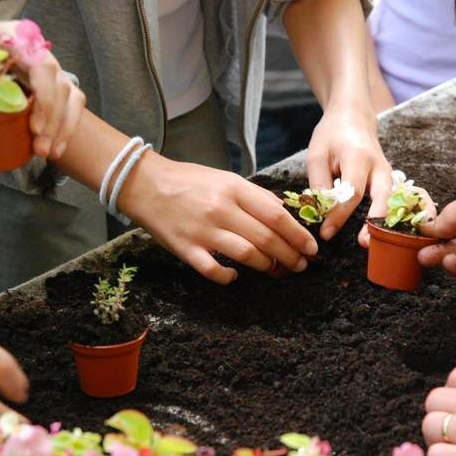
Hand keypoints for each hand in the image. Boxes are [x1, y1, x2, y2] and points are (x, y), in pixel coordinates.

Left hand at [0, 18, 83, 159]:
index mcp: (15, 38)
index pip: (43, 67)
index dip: (45, 98)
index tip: (35, 128)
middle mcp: (39, 51)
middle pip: (61, 86)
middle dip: (54, 122)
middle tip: (39, 149)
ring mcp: (48, 68)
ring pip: (71, 98)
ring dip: (63, 128)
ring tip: (48, 153)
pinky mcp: (50, 84)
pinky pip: (69, 104)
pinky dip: (65, 127)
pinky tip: (55, 149)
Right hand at [125, 157, 318, 283]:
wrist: (145, 184)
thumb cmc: (190, 181)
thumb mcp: (226, 179)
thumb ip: (255, 196)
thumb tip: (284, 212)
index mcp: (234, 189)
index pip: (276, 215)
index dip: (298, 234)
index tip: (311, 247)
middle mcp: (221, 209)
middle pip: (266, 238)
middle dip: (290, 255)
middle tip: (300, 264)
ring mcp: (203, 230)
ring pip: (246, 255)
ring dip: (267, 266)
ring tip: (277, 270)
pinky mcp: (185, 249)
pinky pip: (213, 270)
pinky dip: (228, 277)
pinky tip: (235, 276)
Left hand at [305, 108, 392, 246]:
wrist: (354, 117)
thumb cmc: (332, 136)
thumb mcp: (317, 155)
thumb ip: (319, 184)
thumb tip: (321, 214)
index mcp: (358, 157)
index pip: (351, 192)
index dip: (339, 214)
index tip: (326, 232)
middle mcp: (379, 166)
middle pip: (383, 197)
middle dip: (374, 222)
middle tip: (363, 243)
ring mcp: (389, 173)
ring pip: (393, 201)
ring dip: (386, 223)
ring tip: (375, 244)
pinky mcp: (390, 180)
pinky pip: (394, 201)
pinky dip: (390, 218)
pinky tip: (383, 236)